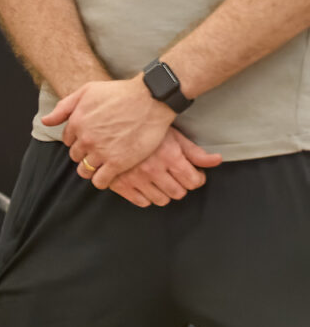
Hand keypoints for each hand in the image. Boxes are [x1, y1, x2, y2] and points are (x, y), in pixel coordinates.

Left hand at [44, 76, 174, 186]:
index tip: (89, 139)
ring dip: (89, 169)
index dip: (77, 140)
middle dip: (83, 154)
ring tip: (100, 166)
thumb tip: (45, 122)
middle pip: (75, 155)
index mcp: (76, 122)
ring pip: (85, 170)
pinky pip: (101, 181)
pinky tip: (107, 176)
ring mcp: (101, 152)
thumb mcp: (87, 91)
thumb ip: (64, 107)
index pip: (67, 140)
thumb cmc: (120, 92)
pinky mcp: (118, 163)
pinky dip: (101, 181)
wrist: (150, 99)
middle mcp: (86, 139)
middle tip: (97, 151)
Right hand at [89, 126, 220, 207]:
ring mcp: (136, 178)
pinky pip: (142, 202)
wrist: (110, 124)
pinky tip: (146, 185)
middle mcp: (153, 169)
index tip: (191, 173)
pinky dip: (146, 196)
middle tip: (175, 176)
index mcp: (169, 157)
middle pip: (179, 193)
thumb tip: (217, 160)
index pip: (194, 182)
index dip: (196, 178)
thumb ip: (195, 152)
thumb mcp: (174, 136)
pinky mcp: (120, 184)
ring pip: (162, 200)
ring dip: (164, 192)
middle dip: (181, 185)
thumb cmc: (146, 128)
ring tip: (160, 180)